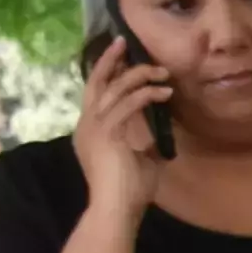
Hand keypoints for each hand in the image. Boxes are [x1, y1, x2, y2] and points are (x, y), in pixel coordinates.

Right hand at [71, 38, 168, 210]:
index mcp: (91, 130)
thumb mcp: (140, 161)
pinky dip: (145, 95)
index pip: (98, 93)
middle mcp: (88, 124)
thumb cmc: (129, 192)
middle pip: (95, 82)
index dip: (108, 73)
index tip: (123, 59)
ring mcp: (95, 127)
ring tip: (161, 72)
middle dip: (109, 60)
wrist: (116, 209)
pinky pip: (126, 104)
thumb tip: (160, 133)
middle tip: (124, 42)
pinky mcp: (107, 132)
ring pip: (113, 89)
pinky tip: (163, 92)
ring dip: (138, 76)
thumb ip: (144, 143)